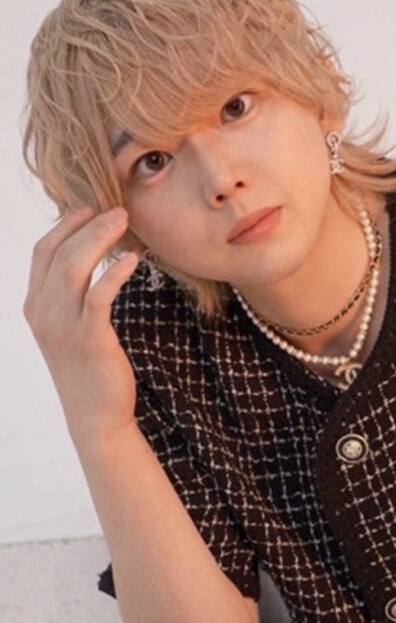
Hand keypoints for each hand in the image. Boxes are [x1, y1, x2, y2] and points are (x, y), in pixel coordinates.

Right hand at [24, 206, 140, 448]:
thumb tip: (91, 258)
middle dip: (86, 223)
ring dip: (100, 238)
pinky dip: (115, 272)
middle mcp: (43, 313)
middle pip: (58, 252)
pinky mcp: (89, 339)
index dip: (65, 225)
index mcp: (35, 306)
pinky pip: (98, 295)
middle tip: (115, 207)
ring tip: (123, 220)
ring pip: (74, 267)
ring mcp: (63, 326)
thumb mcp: (70, 329)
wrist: (96, 416)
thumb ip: (71, 296)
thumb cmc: (90, 369)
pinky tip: (133, 260)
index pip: (43, 251)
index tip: (90, 209)